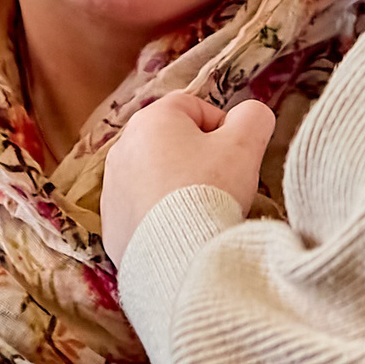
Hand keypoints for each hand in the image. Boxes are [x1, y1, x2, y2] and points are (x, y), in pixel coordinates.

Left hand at [101, 95, 275, 264]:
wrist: (178, 256)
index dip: (222, 128)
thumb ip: (253, 117)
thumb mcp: (245, 144)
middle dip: (200, 158)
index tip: (235, 155)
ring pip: (157, 175)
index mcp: (152, 119)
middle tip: (223, 184)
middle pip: (173, 142)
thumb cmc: (210, 190)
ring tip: (202, 210)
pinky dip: (162, 214)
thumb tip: (249, 116)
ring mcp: (113, 186)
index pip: (194, 107)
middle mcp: (123, 147)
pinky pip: (143, 208)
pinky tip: (181, 229)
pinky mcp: (112, 222)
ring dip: (179, 185)